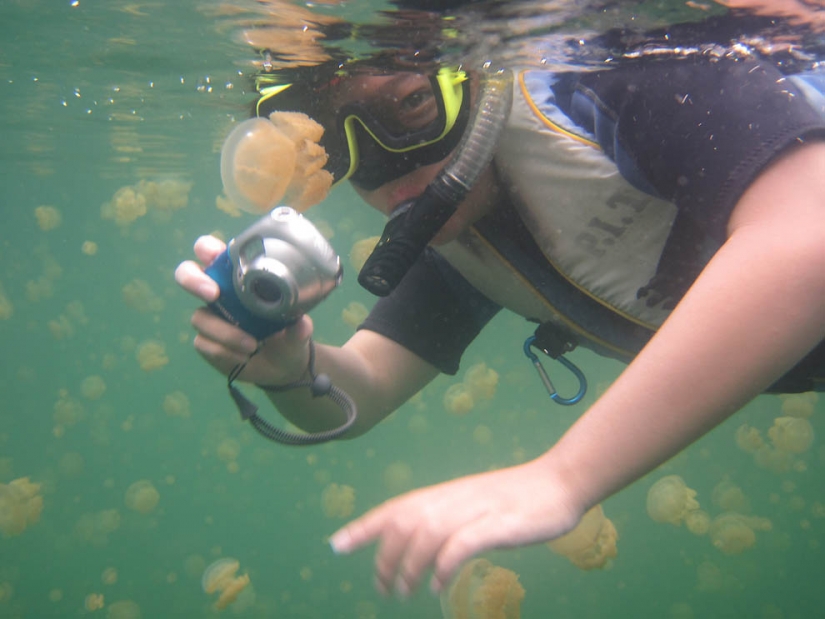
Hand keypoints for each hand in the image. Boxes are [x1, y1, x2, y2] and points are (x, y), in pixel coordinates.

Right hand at [174, 235, 312, 384]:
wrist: (281, 367)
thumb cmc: (287, 335)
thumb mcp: (297, 331)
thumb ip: (299, 328)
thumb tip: (302, 325)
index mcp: (239, 277)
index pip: (213, 253)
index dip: (207, 248)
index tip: (214, 255)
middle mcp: (219, 293)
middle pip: (187, 273)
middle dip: (193, 279)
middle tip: (213, 294)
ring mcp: (209, 317)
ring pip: (199, 317)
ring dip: (225, 332)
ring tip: (252, 345)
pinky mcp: (205, 342)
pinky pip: (204, 343)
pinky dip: (225, 351)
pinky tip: (243, 357)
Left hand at [328, 458, 582, 597]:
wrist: (557, 483)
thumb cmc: (512, 499)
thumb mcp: (470, 505)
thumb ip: (443, 519)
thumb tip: (414, 546)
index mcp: (442, 495)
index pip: (393, 509)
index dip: (363, 527)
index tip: (337, 546)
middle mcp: (451, 499)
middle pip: (403, 523)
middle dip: (385, 557)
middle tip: (383, 587)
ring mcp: (474, 510)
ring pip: (426, 533)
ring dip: (409, 565)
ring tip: (404, 592)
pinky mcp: (497, 524)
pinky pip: (461, 543)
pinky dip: (443, 564)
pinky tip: (437, 584)